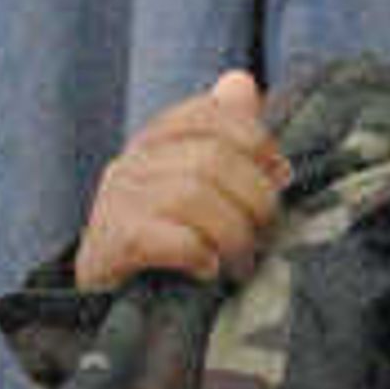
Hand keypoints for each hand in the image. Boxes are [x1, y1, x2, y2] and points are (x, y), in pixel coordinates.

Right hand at [77, 71, 287, 290]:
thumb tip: (241, 82)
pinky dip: (199, 253)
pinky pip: (169, 237)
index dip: (254, 139)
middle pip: (211, 159)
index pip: (207, 112)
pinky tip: (207, 270)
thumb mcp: (202, 189)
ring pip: (193, 196)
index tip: (279, 175)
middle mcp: (130, 163)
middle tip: (264, 235)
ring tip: (241, 263)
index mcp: (155, 142)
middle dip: (254, 199)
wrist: (111, 306)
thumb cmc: (170, 246)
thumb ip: (225, 138)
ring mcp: (115, 202)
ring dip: (232, 234)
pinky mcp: (110, 244)